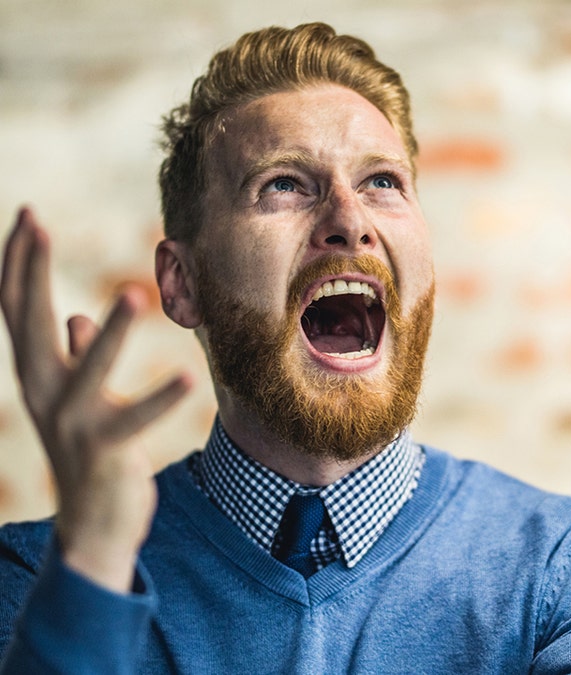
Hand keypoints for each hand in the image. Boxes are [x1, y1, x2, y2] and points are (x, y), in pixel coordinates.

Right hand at [1, 208, 190, 591]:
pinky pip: (136, 420)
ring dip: (113, 334)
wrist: (92, 526)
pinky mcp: (105, 451)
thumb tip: (75, 321)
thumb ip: (73, 359)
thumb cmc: (89, 454)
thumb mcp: (76, 400)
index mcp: (36, 376)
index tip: (26, 215)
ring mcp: (70, 424)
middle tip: (37, 221)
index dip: (18, 262)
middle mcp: (42, 394)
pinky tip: (187, 376)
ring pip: (87, 371)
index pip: (17, 309)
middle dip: (31, 270)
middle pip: (29, 324)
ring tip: (134, 293)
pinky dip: (160, 399)